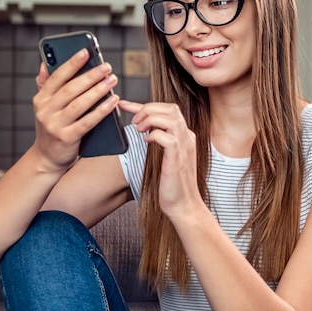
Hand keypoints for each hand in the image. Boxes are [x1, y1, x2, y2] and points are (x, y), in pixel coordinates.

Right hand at [31, 50, 119, 172]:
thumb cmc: (52, 127)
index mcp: (40, 99)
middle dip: (90, 76)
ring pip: (80, 104)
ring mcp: (55, 125)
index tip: (86, 51)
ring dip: (98, 91)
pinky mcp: (67, 138)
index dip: (72, 63)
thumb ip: (45, 85)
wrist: (47, 158)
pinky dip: (102, 111)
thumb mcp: (45, 106)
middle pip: (71, 89)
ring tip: (112, 80)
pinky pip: (88, 121)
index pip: (57, 77)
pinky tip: (113, 101)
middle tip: (106, 67)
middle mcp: (45, 111)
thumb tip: (45, 63)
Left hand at [119, 100, 202, 218]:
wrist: (184, 205)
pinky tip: (146, 141)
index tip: (124, 104)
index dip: (144, 105)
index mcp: (184, 136)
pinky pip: (167, 136)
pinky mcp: (177, 158)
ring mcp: (184, 147)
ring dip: (150, 118)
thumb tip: (146, 131)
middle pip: (170, 108)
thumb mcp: (167, 158)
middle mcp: (187, 137)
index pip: (168, 110)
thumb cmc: (173, 185)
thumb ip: (161, 141)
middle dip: (147, 108)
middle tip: (133, 121)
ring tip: (138, 129)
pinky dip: (153, 135)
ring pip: (170, 117)